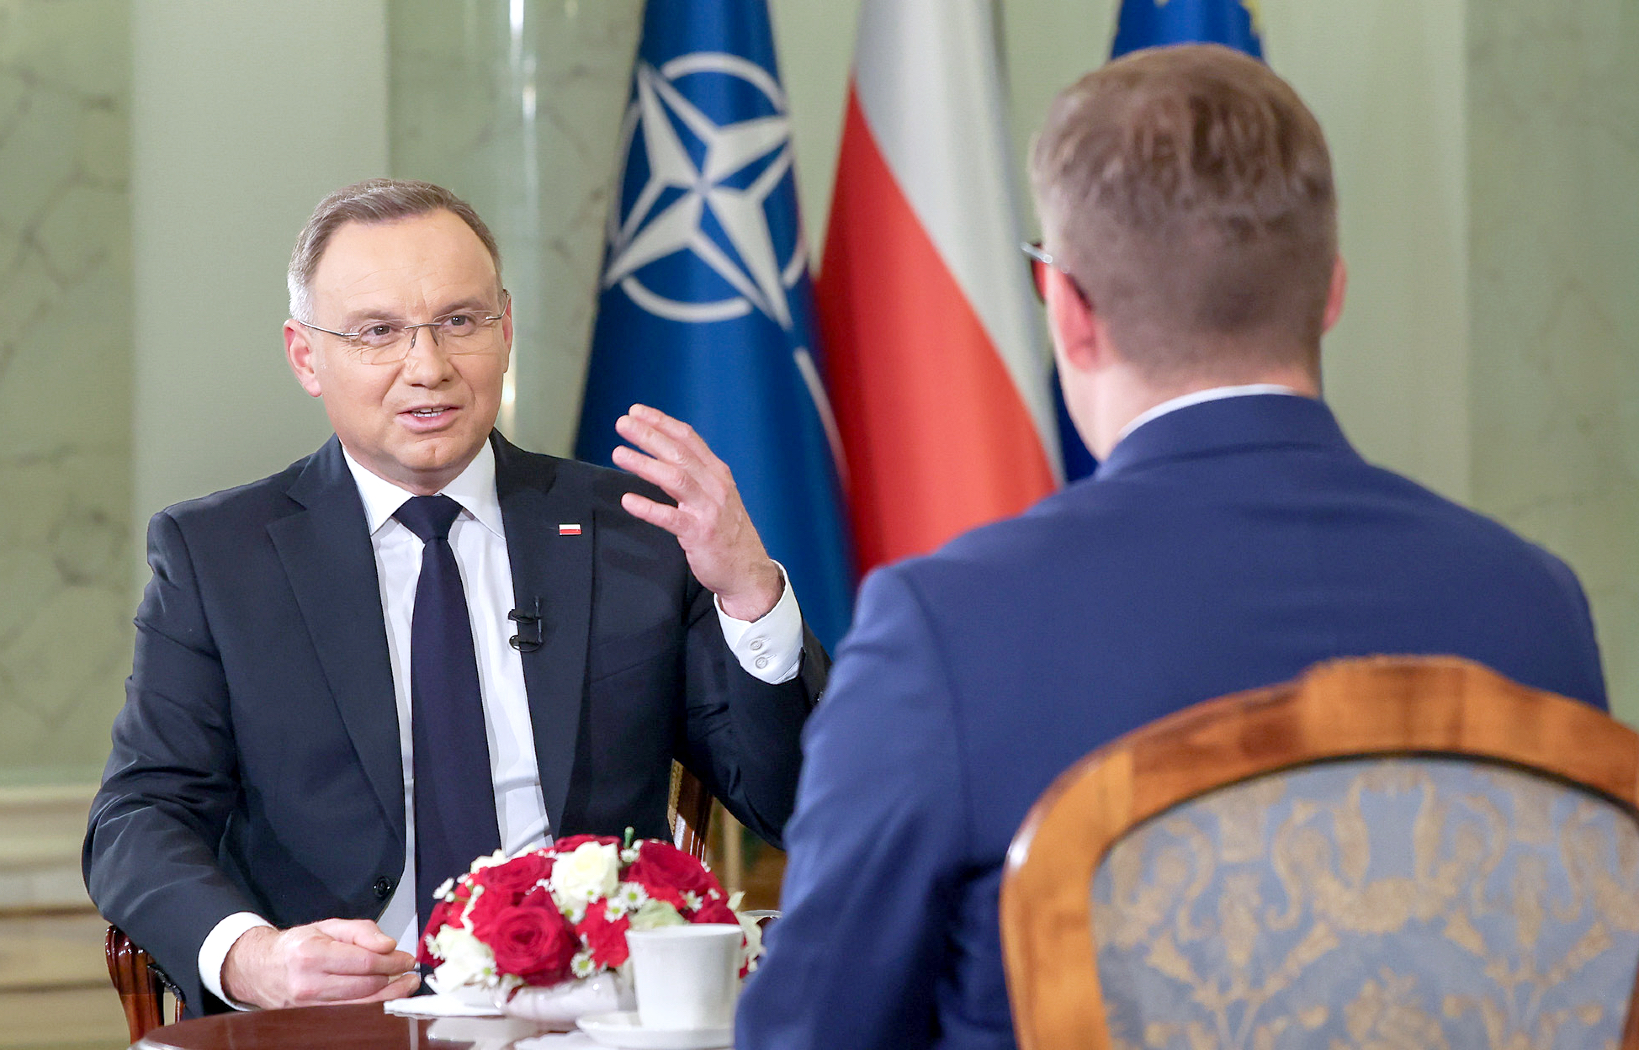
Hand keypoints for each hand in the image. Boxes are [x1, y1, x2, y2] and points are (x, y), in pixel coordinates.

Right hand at [221, 919, 419, 1009]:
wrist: (260, 969)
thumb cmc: (296, 947)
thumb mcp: (328, 926)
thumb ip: (361, 931)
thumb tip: (388, 944)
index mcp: (312, 955)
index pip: (365, 962)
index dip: (393, 961)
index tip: (407, 958)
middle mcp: (309, 984)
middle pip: (366, 986)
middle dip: (394, 978)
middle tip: (409, 970)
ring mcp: (309, 1007)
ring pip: (361, 1006)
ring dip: (389, 996)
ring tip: (405, 986)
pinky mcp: (312, 1019)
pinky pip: (350, 1016)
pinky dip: (372, 1007)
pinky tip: (385, 997)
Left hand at [612, 404, 783, 620]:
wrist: (748, 571)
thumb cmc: (727, 533)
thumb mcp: (717, 496)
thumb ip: (696, 476)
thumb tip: (665, 455)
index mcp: (717, 474)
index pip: (688, 439)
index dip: (662, 422)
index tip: (637, 411)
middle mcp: (715, 486)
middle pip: (679, 453)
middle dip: (649, 435)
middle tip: (622, 423)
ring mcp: (708, 510)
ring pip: (675, 478)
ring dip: (644, 464)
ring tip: (618, 454)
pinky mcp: (700, 534)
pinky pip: (671, 518)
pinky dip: (648, 508)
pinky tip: (628, 500)